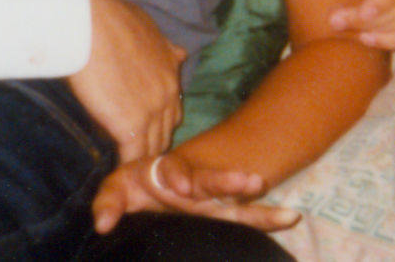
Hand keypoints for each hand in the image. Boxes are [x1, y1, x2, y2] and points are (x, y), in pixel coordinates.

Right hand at [68, 0, 185, 162]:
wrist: (89, 20)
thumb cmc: (107, 16)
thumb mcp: (146, 26)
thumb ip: (164, 46)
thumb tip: (180, 52)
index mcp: (171, 68)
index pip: (171, 107)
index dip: (157, 119)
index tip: (142, 126)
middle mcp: (168, 91)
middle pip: (166, 130)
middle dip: (152, 141)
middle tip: (134, 151)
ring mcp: (152, 111)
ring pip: (152, 147)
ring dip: (140, 158)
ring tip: (127, 173)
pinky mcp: (130, 126)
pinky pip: (132, 157)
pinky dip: (124, 168)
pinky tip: (115, 176)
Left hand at [91, 152, 299, 234]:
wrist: (150, 188)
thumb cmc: (135, 187)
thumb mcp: (118, 189)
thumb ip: (109, 201)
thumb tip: (102, 223)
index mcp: (168, 173)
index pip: (174, 170)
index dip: (178, 175)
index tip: (181, 185)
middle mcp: (194, 185)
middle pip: (211, 181)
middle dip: (227, 181)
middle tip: (250, 179)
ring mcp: (210, 201)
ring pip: (233, 199)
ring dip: (252, 199)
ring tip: (277, 200)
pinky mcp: (221, 217)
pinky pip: (246, 216)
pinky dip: (267, 218)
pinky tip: (291, 217)